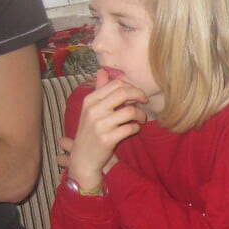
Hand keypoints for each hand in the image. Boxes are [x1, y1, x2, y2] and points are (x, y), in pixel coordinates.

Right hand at [67, 70, 146, 189]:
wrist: (83, 158)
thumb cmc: (90, 132)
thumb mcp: (90, 110)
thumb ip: (99, 91)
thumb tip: (102, 71)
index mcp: (90, 100)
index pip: (116, 84)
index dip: (132, 87)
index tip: (137, 94)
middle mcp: (93, 110)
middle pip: (123, 93)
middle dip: (139, 95)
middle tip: (144, 102)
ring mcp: (100, 125)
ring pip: (130, 111)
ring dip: (140, 114)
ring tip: (141, 119)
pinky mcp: (107, 139)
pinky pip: (130, 128)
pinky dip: (136, 128)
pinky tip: (134, 129)